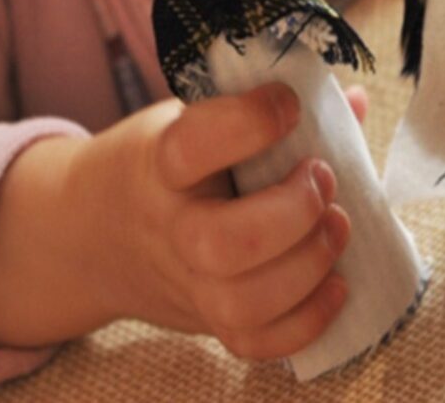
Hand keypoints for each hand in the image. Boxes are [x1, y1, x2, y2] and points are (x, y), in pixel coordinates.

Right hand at [0, 82, 367, 356]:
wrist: (91, 230)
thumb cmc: (158, 164)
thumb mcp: (187, 121)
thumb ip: (263, 113)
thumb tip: (352, 102)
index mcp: (159, 163)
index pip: (192, 147)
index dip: (250, 123)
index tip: (288, 104)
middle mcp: (169, 228)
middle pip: (222, 243)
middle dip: (294, 212)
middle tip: (322, 178)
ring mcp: (186, 282)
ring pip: (243, 302)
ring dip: (309, 264)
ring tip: (338, 225)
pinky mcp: (207, 320)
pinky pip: (257, 343)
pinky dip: (308, 320)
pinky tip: (336, 282)